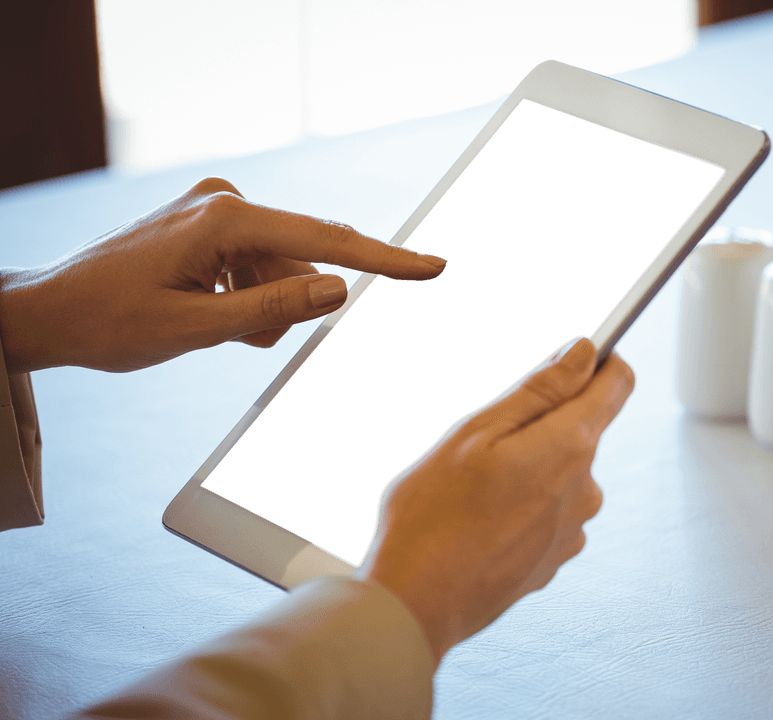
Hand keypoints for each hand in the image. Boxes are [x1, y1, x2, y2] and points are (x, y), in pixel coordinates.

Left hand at [0, 178, 445, 373]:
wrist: (49, 313)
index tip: (432, 267)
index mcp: (224, 220)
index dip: (384, 261)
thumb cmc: (110, 322)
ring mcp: (217, 210)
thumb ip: (274, 308)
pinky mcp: (210, 224)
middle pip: (301, 260)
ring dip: (265, 307)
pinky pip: (259, 265)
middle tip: (234, 336)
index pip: (323, 242)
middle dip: (287, 304)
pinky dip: (249, 297)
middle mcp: (225, 203)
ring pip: (282, 269)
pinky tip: (209, 310)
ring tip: (213, 326)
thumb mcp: (197, 328)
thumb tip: (340, 289)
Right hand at [354, 336, 634, 664]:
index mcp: (570, 447)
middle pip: (581, 431)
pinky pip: (548, 513)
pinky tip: (480, 521)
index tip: (576, 358)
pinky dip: (522, 507)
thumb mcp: (478, 431)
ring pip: (561, 474)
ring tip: (473, 490)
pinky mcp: (554, 559)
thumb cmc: (433, 516)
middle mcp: (585, 490)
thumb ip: (540, 389)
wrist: (415, 603)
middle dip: (540, 425)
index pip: (616, 384)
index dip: (598, 363)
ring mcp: (572, 530)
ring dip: (529, 469)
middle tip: (484, 443)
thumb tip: (581, 354)